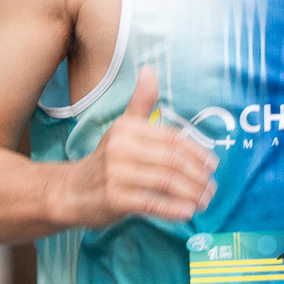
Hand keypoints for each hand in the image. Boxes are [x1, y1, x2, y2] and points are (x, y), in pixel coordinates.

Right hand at [63, 68, 216, 227]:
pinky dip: (173, 209)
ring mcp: (116, 173)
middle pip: (172, 160)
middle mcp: (120, 147)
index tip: (212, 164)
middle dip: (197, 175)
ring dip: (191, 193)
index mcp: (127, 128)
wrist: (71, 191)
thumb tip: (150, 70)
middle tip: (211, 187)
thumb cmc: (106, 161)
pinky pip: (152, 203)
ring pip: (166, 181)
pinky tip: (188, 212)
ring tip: (204, 201)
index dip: (196, 152)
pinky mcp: (115, 198)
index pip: (172, 138)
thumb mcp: (122, 129)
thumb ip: (140, 104)